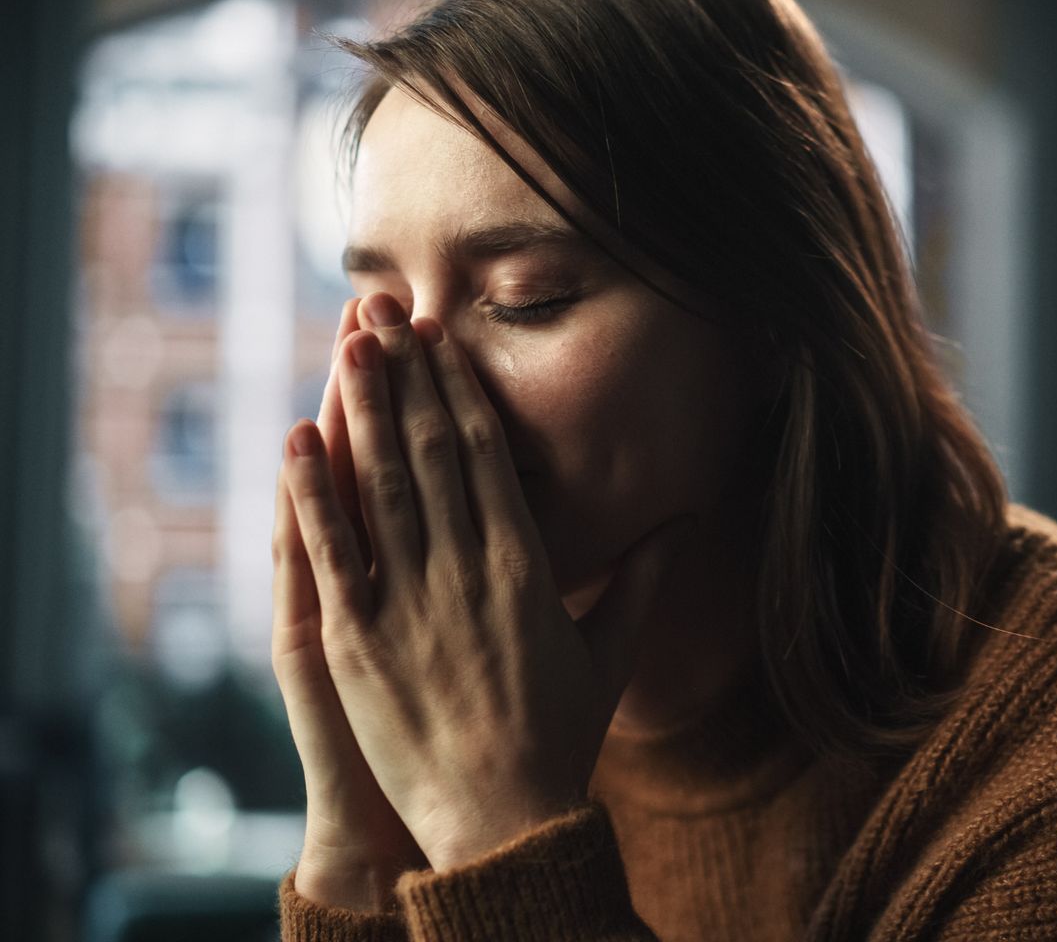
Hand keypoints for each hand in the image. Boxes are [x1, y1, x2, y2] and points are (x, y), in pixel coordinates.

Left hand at [281, 291, 694, 870]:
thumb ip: (645, 579)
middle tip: (381, 308)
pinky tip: (297, 436)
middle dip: (404, 374)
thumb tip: (686, 520)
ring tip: (345, 343)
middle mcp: (466, 570)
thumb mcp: (611, 652)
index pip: (485, 455)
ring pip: (381, 485)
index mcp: (524, 565)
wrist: (506, 821)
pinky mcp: (360, 642)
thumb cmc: (561, 737)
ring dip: (360, 408)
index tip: (438, 338)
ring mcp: (409, 604)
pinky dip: (312, 491)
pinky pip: (333, 552)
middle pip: (429, 451)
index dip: (456, 389)